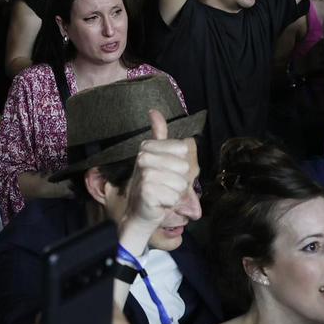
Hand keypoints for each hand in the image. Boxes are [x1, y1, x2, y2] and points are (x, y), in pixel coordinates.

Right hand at [117, 110, 198, 255]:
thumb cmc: (153, 185)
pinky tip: (158, 203)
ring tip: (161, 194)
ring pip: (181, 183)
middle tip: (163, 185)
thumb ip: (159, 134)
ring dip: (174, 193)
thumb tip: (154, 111)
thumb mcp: (157, 157)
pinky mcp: (147, 192)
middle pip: (184, 167)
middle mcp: (143, 157)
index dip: (179, 164)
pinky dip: (169, 203)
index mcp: (147, 146)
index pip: (183, 149)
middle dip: (178, 181)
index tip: (164, 170)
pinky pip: (174, 197)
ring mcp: (144, 174)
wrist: (139, 213)